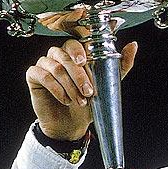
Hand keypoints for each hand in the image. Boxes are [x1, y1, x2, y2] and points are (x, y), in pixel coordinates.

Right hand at [26, 18, 137, 139]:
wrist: (71, 125)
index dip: (79, 50)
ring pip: (54, 66)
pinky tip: (65, 100)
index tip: (85, 61)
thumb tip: (133, 45)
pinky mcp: (34, 76)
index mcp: (75, 54)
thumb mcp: (108, 85)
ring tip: (79, 100)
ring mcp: (45, 64)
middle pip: (64, 54)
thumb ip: (120, 66)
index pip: (75, 43)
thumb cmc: (87, 103)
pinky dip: (55, 88)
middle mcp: (58, 55)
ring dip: (69, 85)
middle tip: (88, 91)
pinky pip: (41, 74)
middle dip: (78, 73)